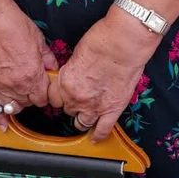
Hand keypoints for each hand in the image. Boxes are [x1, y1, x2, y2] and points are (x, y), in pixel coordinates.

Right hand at [0, 2, 58, 129]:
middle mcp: (17, 85)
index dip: (46, 92)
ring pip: (14, 107)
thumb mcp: (38, 39)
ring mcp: (0, 87)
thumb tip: (53, 67)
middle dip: (33, 96)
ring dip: (19, 103)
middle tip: (32, 85)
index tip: (45, 86)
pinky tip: (4, 124)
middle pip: (30, 103)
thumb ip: (47, 58)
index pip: (44, 97)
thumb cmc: (11, 25)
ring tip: (20, 93)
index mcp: (33, 75)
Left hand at [48, 11, 156, 142]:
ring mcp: (95, 106)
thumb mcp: (77, 53)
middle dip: (73, 103)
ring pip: (81, 123)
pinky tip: (96, 137)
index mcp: (66, 82)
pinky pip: (103, 130)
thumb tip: (73, 76)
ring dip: (83, 118)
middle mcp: (77, 97)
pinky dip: (99, 135)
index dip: (59, 96)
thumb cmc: (103, 40)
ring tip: (87, 112)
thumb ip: (72, 71)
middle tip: (80, 95)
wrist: (124, 42)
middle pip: (68, 110)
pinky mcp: (112, 109)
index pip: (54, 99)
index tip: (62, 94)